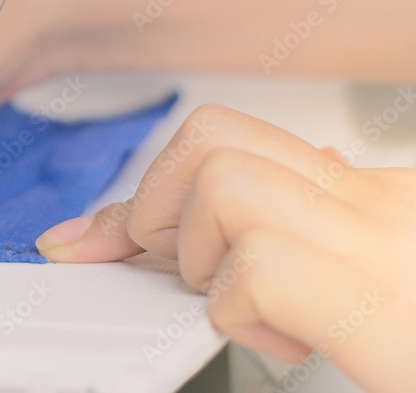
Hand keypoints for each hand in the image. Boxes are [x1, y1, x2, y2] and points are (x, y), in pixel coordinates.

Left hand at [36, 105, 415, 390]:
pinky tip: (288, 341)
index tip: (94, 238)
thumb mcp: (362, 278)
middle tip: (192, 276)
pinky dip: (239, 308)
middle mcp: (381, 206)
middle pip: (210, 139)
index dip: (146, 187)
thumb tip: (237, 206)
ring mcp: (388, 249)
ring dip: (201, 258)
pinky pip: (262, 263)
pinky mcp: (388, 308)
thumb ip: (306, 232)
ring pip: (224, 185)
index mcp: (371, 198)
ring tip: (253, 310)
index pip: (228, 141)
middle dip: (157, 212)